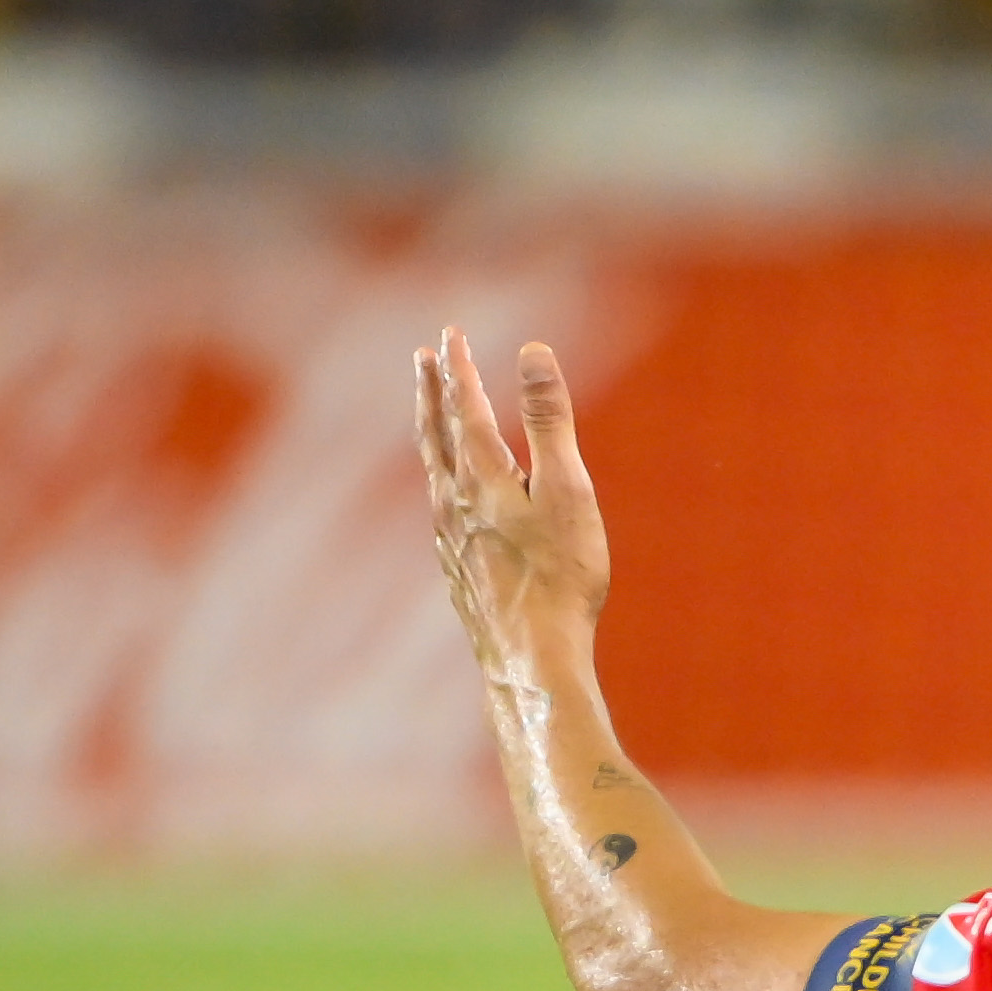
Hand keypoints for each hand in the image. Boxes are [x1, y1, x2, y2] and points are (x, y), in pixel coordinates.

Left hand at [415, 329, 614, 669]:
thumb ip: (548, 418)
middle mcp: (455, 502)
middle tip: (424, 358)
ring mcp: (451, 537)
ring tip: (431, 415)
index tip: (452, 334)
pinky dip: (441, 478)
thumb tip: (532, 352)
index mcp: (483, 477)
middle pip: (436, 435)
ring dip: (432, 433)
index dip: (460, 368)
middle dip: (433, 392)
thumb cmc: (560, 574)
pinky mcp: (456, 567)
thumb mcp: (567, 487)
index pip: (465, 407)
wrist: (532, 656)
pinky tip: (448, 493)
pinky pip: (440, 506)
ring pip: (433, 471)